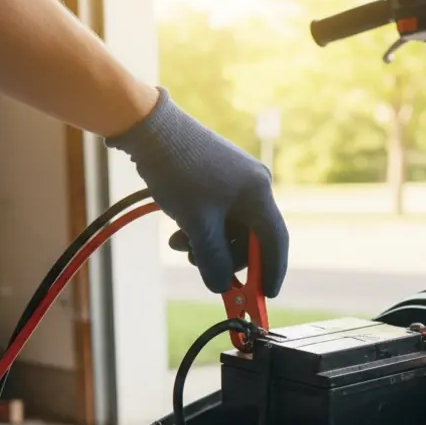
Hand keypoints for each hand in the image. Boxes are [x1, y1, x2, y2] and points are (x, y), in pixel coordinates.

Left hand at [107, 89, 287, 295]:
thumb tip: (221, 287)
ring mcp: (236, 180)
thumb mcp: (196, 223)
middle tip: (205, 271)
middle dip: (227, 258)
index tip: (264, 297)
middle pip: (250, 238)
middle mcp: (254, 185)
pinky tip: (178, 232)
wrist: (150, 128)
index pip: (275, 241)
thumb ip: (212, 259)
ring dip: (208, 244)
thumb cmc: (178, 171)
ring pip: (230, 228)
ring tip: (180, 245)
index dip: (271, 271)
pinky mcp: (217, 178)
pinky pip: (217, 214)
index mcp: (258, 192)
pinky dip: (201, 229)